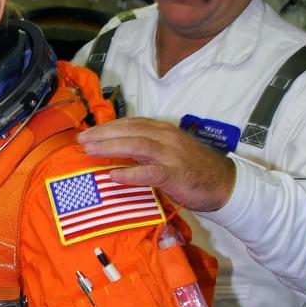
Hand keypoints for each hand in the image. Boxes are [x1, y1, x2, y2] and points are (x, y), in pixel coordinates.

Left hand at [77, 117, 235, 212]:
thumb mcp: (169, 151)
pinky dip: (130, 173)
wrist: (225, 183)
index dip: (108, 126)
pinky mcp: (176, 175)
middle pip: (130, 130)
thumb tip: (118, 152)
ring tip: (90, 150)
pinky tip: (113, 175)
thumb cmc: (194, 168)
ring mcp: (171, 155)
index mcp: (164, 130)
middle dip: (103, 134)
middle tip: (80, 139)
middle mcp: (166, 137)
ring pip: (137, 145)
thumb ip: (147, 149)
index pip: (131, 123)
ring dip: (110, 147)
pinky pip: (150, 172)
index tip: (88, 132)